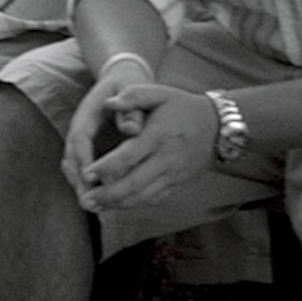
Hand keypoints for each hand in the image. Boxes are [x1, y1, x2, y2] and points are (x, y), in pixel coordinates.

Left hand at [66, 82, 213, 213]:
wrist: (217, 128)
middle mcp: (167, 159)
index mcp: (159, 136)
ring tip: (93, 206)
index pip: (130, 156)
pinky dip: (133, 204)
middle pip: (135, 183)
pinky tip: (114, 206)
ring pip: (143, 195)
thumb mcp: (159, 93)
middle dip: (108, 194)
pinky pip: (154, 198)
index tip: (86, 173)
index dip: (107, 167)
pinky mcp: (177, 183)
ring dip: (117, 204)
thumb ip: (133, 95)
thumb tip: (109, 102)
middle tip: (84, 200)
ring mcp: (173, 174)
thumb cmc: (182, 107)